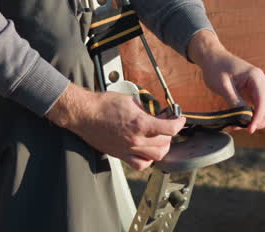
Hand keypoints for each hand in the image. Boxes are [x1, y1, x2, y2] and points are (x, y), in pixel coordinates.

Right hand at [45, 84, 185, 170]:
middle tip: (166, 123)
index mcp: (140, 124)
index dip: (179, 123)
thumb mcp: (130, 100)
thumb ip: (145, 109)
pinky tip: (147, 150)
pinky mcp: (121, 155)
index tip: (179, 118)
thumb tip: (153, 114)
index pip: (170, 129)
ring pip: (156, 156)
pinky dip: (148, 159)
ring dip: (162, 147)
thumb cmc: (103, 104)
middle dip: (169, 133)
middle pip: (165, 143)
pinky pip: (140, 164)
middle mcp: (136, 140)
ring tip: (159, 137)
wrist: (85, 114)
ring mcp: (128, 150)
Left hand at [188, 30, 264, 132]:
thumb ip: (235, 102)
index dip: (258, 118)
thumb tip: (244, 118)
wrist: (212, 57)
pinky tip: (238, 121)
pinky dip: (252, 116)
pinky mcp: (253, 92)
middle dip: (260, 121)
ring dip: (258, 120)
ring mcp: (259, 87)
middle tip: (245, 129)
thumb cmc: (216, 68)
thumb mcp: (223, 86)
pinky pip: (257, 107)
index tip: (249, 129)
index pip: (263, 102)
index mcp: (256, 77)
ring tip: (240, 126)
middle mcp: (261, 82)